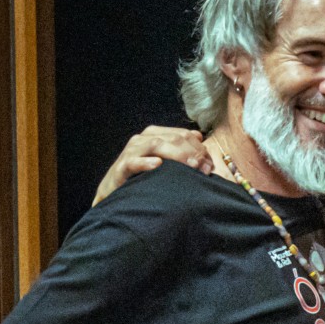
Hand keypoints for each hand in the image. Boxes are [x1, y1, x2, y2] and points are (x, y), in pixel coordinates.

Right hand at [94, 125, 210, 205]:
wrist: (114, 189)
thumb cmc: (144, 176)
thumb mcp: (165, 161)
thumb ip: (181, 148)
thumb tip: (200, 137)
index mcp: (155, 135)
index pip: (183, 134)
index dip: (199, 147)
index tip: (210, 164)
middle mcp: (143, 139)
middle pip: (174, 138)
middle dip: (193, 152)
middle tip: (205, 168)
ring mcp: (131, 151)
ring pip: (157, 144)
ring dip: (178, 155)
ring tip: (192, 165)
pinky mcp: (122, 166)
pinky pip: (134, 161)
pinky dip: (146, 162)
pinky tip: (158, 165)